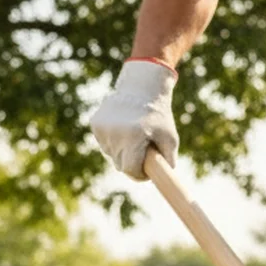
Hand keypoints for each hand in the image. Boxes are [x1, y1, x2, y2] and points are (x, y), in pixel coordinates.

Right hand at [91, 59, 178, 180]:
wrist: (141, 88)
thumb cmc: (159, 116)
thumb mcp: (170, 138)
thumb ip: (169, 160)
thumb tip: (166, 178)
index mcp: (132, 137)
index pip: (129, 169)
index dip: (139, 174)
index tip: (146, 172)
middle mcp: (114, 132)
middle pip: (120, 165)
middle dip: (132, 163)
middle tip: (142, 152)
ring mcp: (102, 128)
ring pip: (111, 154)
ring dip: (122, 152)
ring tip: (133, 136)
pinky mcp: (95, 124)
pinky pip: (105, 144)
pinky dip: (113, 142)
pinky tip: (123, 129)